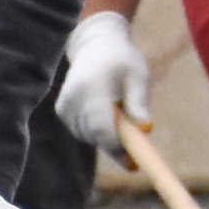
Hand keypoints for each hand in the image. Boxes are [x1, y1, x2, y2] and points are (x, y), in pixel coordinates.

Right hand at [53, 9, 148, 150]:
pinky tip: (105, 109)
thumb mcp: (138, 76)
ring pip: (90, 137)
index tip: (133, 164)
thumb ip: (139, 102)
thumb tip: (146, 128)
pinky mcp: (62, 111)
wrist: (96, 45)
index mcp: (92, 87)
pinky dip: (97, 130)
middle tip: (136, 142)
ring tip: (118, 109)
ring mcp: (64, 105)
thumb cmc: (123, 61)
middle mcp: (73, 97)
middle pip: (95, 136)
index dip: (117, 148)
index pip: (101, 127)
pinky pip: (84, 133)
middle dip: (117, 145)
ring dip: (108, 135)